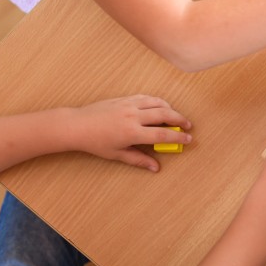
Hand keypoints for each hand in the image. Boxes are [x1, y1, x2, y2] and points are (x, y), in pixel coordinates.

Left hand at [69, 96, 192, 172]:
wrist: (78, 125)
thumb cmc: (95, 143)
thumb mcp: (117, 154)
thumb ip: (139, 159)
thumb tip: (156, 168)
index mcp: (132, 133)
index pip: (162, 135)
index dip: (178, 137)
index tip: (188, 139)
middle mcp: (133, 117)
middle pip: (164, 115)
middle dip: (179, 120)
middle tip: (188, 125)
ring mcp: (129, 105)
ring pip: (157, 103)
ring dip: (170, 109)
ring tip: (175, 116)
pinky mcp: (125, 98)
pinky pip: (146, 97)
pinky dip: (157, 101)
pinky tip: (159, 107)